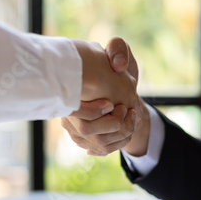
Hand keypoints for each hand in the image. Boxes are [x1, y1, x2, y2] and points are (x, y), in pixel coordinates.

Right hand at [65, 37, 149, 155]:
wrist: (122, 88)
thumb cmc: (117, 68)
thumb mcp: (120, 53)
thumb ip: (118, 49)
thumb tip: (118, 64)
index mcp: (70, 92)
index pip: (73, 109)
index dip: (93, 111)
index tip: (113, 103)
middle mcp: (67, 114)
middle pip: (85, 130)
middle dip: (113, 124)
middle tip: (127, 111)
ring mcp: (74, 130)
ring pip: (98, 143)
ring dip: (122, 133)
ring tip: (133, 117)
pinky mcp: (85, 142)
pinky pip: (103, 150)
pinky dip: (121, 141)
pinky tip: (128, 129)